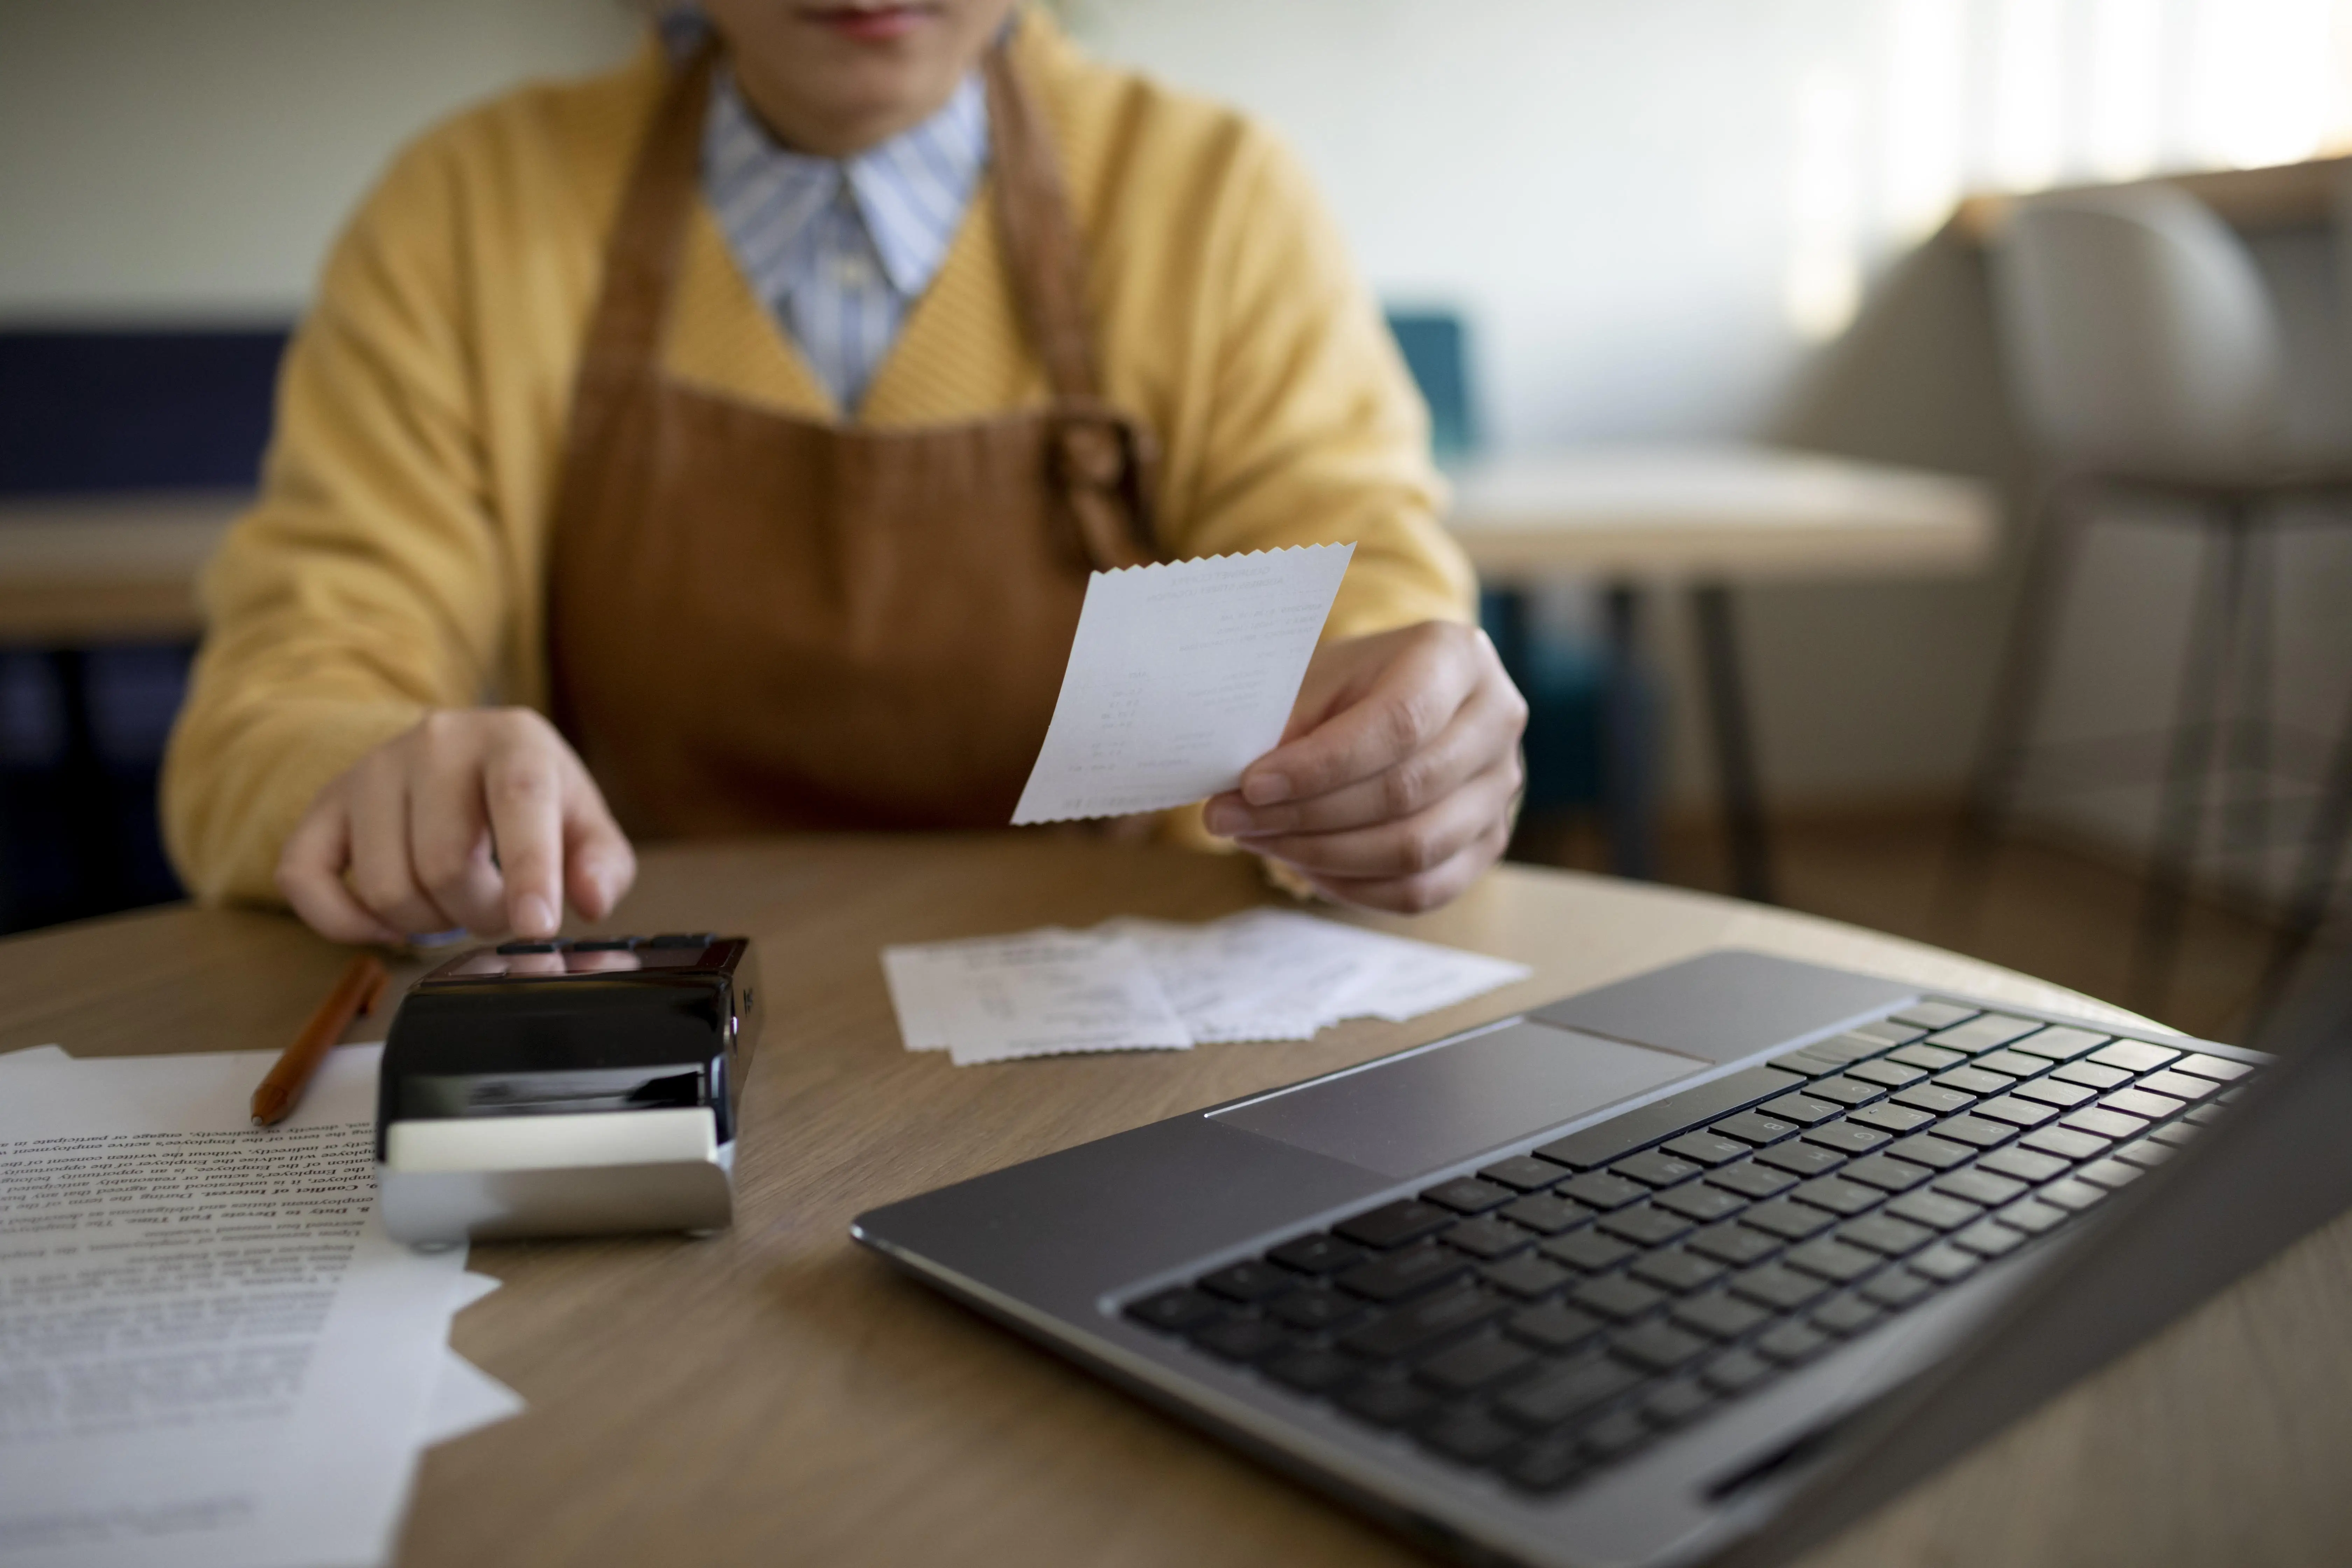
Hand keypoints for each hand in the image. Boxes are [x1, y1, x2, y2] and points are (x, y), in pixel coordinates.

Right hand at [276, 708, 635, 943]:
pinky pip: (305, 881)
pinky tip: (387, 922)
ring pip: (386, 886)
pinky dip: (346, 923)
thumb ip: (602, 863)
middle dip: (479, 914)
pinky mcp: (323, 805)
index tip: (537, 927)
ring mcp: (371, 770)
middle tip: (497, 908)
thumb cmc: (527, 797)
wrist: (460, 758)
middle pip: (446, 863)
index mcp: (512, 740)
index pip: (519, 802)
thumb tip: (590, 901)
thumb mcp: (583, 821)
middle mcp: (435, 743)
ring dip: (426, 924)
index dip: (529, 870)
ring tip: (452, 903)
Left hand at [1203, 622, 1526, 912]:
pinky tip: (1304, 865)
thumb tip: (1240, 792)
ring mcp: (1502, 787)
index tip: (1250, 784)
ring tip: (1258, 840)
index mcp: (1458, 657)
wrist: (1404, 697)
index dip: (1320, 765)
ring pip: (1415, 849)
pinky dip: (1354, 886)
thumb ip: (1291, 726)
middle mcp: (1497, 720)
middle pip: (1405, 791)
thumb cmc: (1354, 684)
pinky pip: (1422, 889)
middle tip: (1232, 819)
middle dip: (1306, 815)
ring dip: (1322, 855)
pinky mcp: (1489, 840)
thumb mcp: (1320, 680)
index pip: (1398, 723)